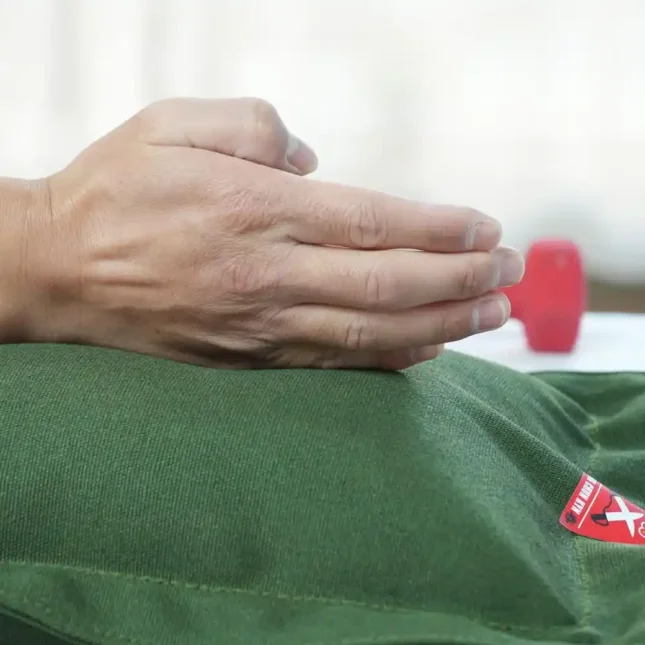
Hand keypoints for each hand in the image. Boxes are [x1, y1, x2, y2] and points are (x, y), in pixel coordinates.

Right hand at [20, 97, 522, 368]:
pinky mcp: (250, 358)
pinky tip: (430, 346)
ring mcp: (261, 324)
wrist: (57, 271)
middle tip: (509, 272)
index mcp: (255, 209)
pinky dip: (391, 354)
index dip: (439, 228)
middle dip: (459, 278)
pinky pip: (335, 360)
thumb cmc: (115, 190)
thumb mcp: (174, 123)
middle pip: (389, 283)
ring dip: (442, 323)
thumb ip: (256, 127)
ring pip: (372, 331)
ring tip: (493, 312)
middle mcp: (268, 274)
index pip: (373, 222)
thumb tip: (314, 161)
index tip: (485, 228)